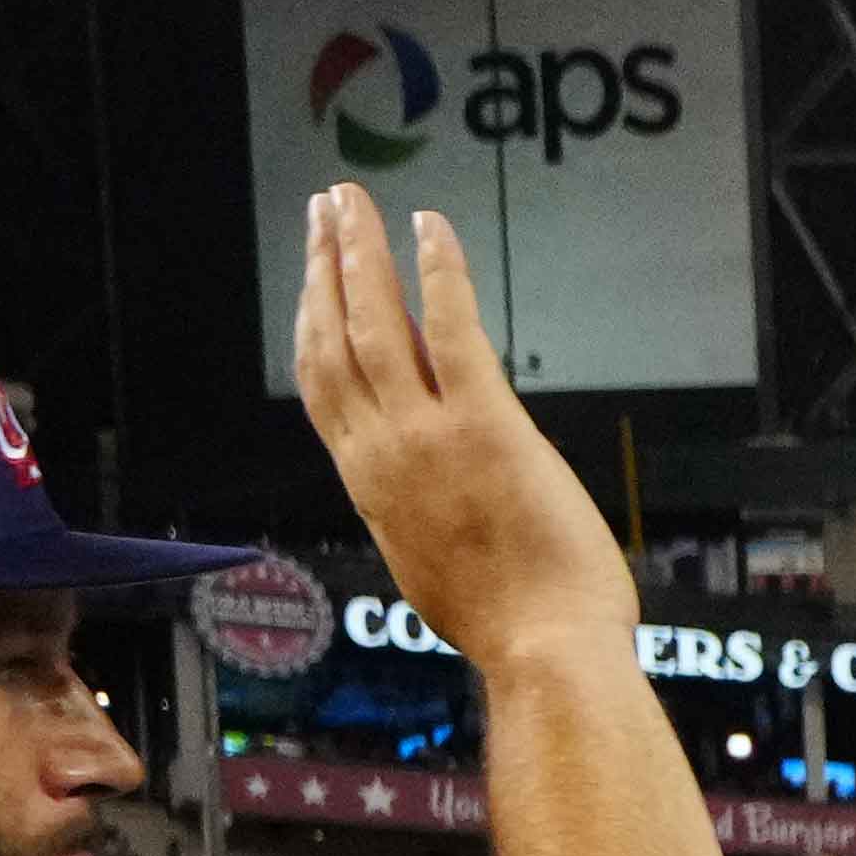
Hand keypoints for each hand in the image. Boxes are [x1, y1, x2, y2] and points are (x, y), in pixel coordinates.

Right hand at [292, 187, 631, 670]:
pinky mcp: (485, 424)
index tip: (312, 281)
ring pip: (371, 321)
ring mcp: (427, 436)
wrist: (544, 654)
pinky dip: (437, 271)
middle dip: (322, 267)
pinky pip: (449, 327)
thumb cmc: (510, 624)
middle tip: (322, 212)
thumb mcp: (434, 560)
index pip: (323, 386)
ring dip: (357, 251)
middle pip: (331, 339)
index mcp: (368, 486)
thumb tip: (425, 455)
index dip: (311, 323)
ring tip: (350, 200)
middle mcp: (381, 452)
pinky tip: (429, 227)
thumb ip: (417, 502)